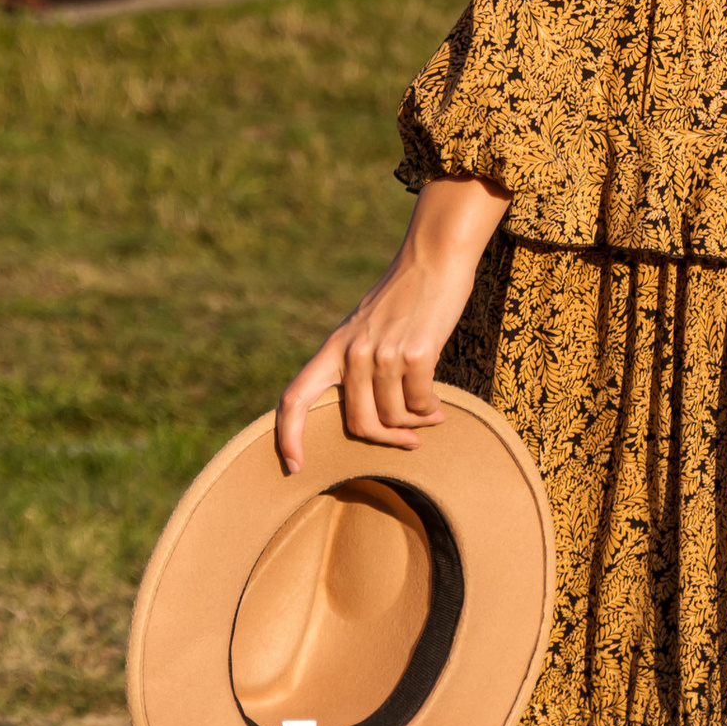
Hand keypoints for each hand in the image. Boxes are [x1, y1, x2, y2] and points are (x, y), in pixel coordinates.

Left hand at [275, 176, 507, 471]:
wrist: (433, 258)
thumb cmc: (403, 300)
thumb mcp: (366, 328)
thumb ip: (357, 364)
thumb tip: (368, 418)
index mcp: (333, 348)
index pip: (294, 397)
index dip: (288, 436)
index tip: (294, 467)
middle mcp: (351, 352)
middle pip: (358, 422)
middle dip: (386, 439)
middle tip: (409, 441)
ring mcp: (382, 352)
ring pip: (394, 417)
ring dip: (416, 423)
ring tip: (431, 415)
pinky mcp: (415, 353)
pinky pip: (420, 403)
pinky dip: (431, 409)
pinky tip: (438, 404)